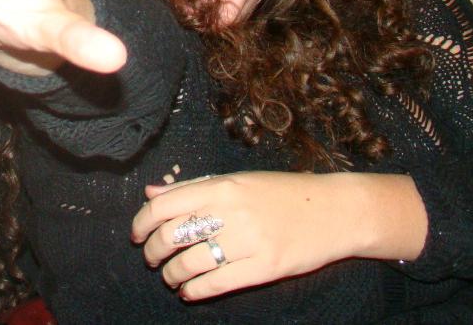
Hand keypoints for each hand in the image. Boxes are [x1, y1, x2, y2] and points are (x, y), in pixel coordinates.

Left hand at [130, 171, 426, 300]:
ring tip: (171, 276)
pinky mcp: (265, 267)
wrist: (335, 210)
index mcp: (222, 186)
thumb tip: (150, 193)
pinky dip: (194, 290)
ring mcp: (249, 241)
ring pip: (189, 263)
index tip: (137, 234)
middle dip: (152, 252)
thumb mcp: (237, 181)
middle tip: (152, 258)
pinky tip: (189, 291)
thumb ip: (193, 188)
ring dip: (171, 274)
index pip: (164, 205)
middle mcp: (232, 212)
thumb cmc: (283, 193)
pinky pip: (217, 284)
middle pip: (171, 236)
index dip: (141, 223)